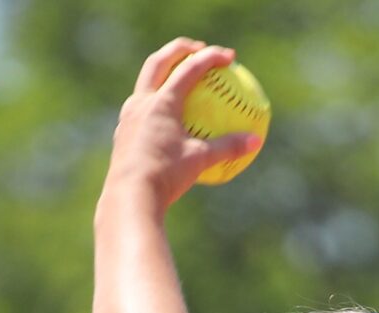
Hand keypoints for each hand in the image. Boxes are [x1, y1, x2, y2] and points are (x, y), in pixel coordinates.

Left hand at [105, 41, 263, 212]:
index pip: (190, 68)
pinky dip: (154, 105)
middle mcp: (141, 101)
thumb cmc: (166, 177)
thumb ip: (228, 147)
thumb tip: (255, 141)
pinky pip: (140, 110)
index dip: (211, 58)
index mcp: (162, 101)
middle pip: (159, 61)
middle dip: (179, 50)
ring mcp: (128, 116)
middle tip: (196, 50)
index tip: (228, 58)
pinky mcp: (123, 133)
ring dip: (161, 74)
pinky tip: (162, 119)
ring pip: (145, 84)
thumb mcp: (200, 161)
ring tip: (175, 80)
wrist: (130, 198)